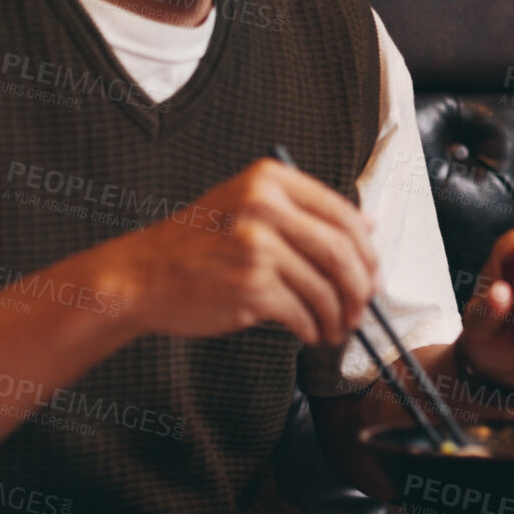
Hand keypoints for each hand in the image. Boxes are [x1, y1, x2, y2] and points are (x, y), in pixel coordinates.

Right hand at [96, 158, 378, 345]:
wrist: (140, 276)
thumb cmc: (196, 246)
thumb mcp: (247, 209)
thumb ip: (304, 214)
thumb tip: (369, 225)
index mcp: (269, 180)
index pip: (341, 213)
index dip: (366, 249)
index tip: (372, 272)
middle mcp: (265, 206)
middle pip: (341, 251)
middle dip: (361, 286)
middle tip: (363, 306)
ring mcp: (257, 245)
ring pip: (325, 287)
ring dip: (338, 315)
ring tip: (336, 328)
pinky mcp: (251, 285)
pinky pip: (302, 312)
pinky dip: (313, 328)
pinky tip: (310, 333)